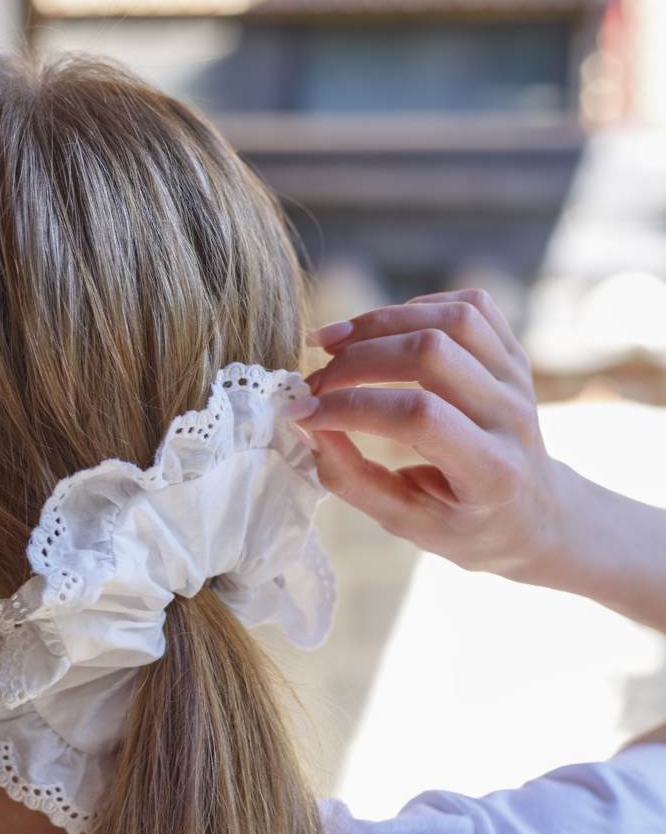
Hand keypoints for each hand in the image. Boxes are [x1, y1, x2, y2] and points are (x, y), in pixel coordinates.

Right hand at [283, 289, 557, 578]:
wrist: (532, 514)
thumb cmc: (464, 527)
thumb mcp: (406, 524)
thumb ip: (354, 480)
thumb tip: (307, 427)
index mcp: (491, 471)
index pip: (418, 417)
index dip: (350, 407)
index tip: (300, 413)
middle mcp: (512, 417)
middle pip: (431, 354)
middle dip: (356, 360)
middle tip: (312, 383)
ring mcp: (519, 380)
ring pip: (451, 319)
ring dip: (380, 323)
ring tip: (334, 345)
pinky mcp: (514, 356)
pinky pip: (469, 306)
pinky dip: (415, 310)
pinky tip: (380, 333)